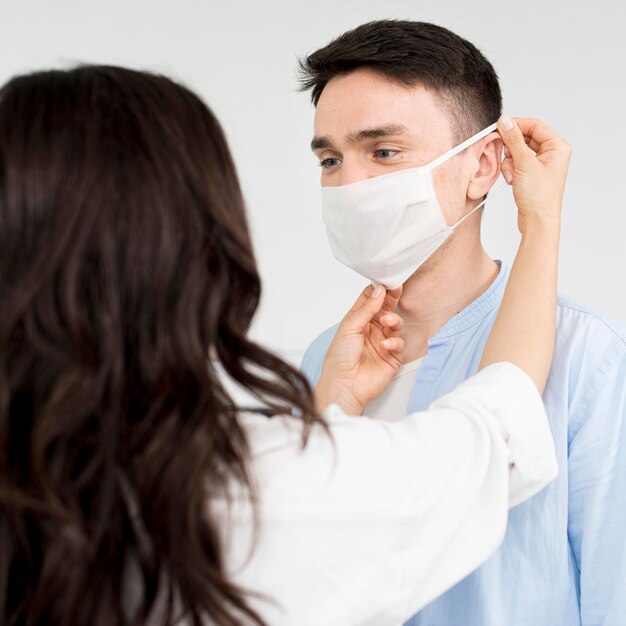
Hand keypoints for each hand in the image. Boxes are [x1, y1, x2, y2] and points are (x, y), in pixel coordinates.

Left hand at [314, 284, 403, 414]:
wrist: (344, 386)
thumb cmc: (339, 359)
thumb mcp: (349, 328)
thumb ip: (366, 309)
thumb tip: (379, 291)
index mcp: (358, 322)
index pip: (370, 300)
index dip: (378, 290)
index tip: (386, 281)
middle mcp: (371, 330)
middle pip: (385, 309)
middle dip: (391, 299)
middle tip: (396, 290)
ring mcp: (382, 343)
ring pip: (395, 324)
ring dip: (393, 320)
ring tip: (386, 322)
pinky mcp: (392, 357)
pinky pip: (399, 344)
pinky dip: (394, 341)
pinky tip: (385, 344)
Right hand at [497, 116, 571, 234]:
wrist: (538, 221)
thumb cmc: (538, 196)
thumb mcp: (524, 163)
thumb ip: (513, 140)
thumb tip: (505, 121)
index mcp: (557, 147)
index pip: (535, 126)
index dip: (516, 126)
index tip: (499, 127)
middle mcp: (552, 153)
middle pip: (525, 138)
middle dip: (512, 149)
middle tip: (503, 155)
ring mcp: (542, 164)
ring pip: (518, 151)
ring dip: (510, 161)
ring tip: (512, 175)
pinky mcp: (532, 174)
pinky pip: (517, 163)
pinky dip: (511, 169)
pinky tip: (512, 180)